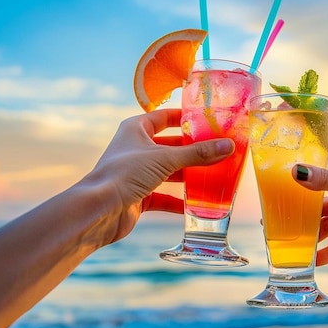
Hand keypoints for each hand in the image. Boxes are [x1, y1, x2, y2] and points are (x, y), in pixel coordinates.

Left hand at [84, 109, 233, 244]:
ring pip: (168, 171)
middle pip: (169, 146)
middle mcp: (135, 150)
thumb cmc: (126, 173)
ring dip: (187, 175)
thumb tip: (228, 146)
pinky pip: (163, 196)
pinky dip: (178, 200)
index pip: (163, 117)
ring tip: (213, 175)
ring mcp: (136, 174)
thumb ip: (199, 153)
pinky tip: (196, 205)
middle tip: (216, 150)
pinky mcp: (138, 196)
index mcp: (135, 130)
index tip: (206, 120)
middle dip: (192, 150)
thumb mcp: (166, 158)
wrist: (100, 209)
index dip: (183, 118)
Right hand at [292, 164, 327, 264]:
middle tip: (283, 224)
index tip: (284, 196)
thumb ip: (324, 180)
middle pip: (322, 210)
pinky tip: (311, 261)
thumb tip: (296, 172)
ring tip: (293, 244)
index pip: (322, 185)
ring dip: (313, 237)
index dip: (304, 190)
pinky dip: (326, 254)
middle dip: (305, 217)